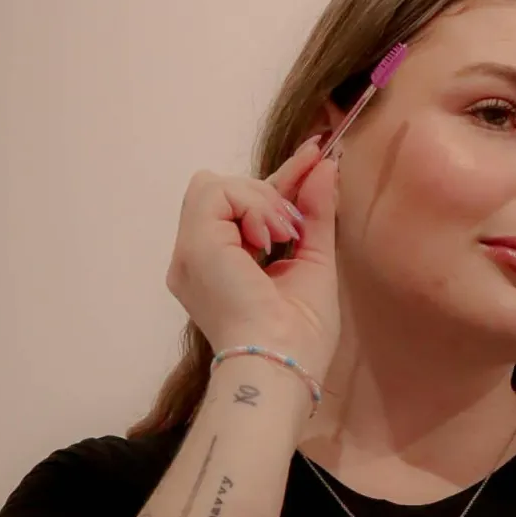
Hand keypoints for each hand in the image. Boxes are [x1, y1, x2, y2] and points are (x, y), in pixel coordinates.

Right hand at [165, 136, 340, 379]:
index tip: (317, 154)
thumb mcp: (313, 261)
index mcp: (222, 268)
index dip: (280, 182)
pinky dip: (252, 206)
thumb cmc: (300, 333)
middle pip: (228, 191)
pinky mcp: (193, 244)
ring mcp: (190, 250)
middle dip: (271, 194)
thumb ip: (315, 214)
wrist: (281, 362)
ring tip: (281, 240)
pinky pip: (217, 191)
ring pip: (218, 185)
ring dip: (261, 203)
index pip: (245, 208)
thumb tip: (324, 166)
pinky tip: (269, 239)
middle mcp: (198, 258)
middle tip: (294, 231)